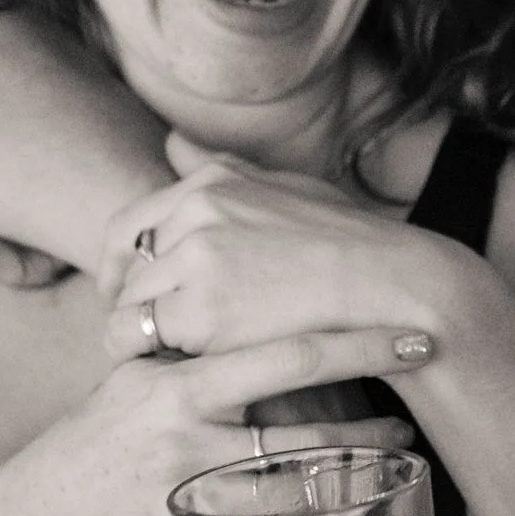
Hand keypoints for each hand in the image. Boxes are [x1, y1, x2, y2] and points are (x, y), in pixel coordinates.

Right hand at [0, 350, 413, 515]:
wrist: (37, 514)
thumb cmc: (106, 432)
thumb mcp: (143, 373)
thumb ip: (199, 341)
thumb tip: (274, 290)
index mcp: (178, 384)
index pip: (282, 357)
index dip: (354, 346)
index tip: (413, 335)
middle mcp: (185, 441)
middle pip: (300, 432)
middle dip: (369, 422)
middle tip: (419, 406)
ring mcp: (189, 503)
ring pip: (292, 494)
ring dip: (352, 475)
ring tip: (398, 449)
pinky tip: (351, 512)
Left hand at [99, 135, 478, 363]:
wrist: (394, 287)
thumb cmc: (350, 243)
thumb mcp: (287, 185)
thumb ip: (223, 168)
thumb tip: (172, 143)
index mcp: (211, 183)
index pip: (129, 226)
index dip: (120, 267)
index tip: (131, 294)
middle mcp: (195, 212)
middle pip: (125, 270)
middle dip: (129, 305)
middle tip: (145, 337)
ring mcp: (195, 261)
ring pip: (128, 308)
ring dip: (140, 338)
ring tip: (165, 361)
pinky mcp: (201, 314)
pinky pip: (142, 342)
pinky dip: (151, 361)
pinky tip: (181, 372)